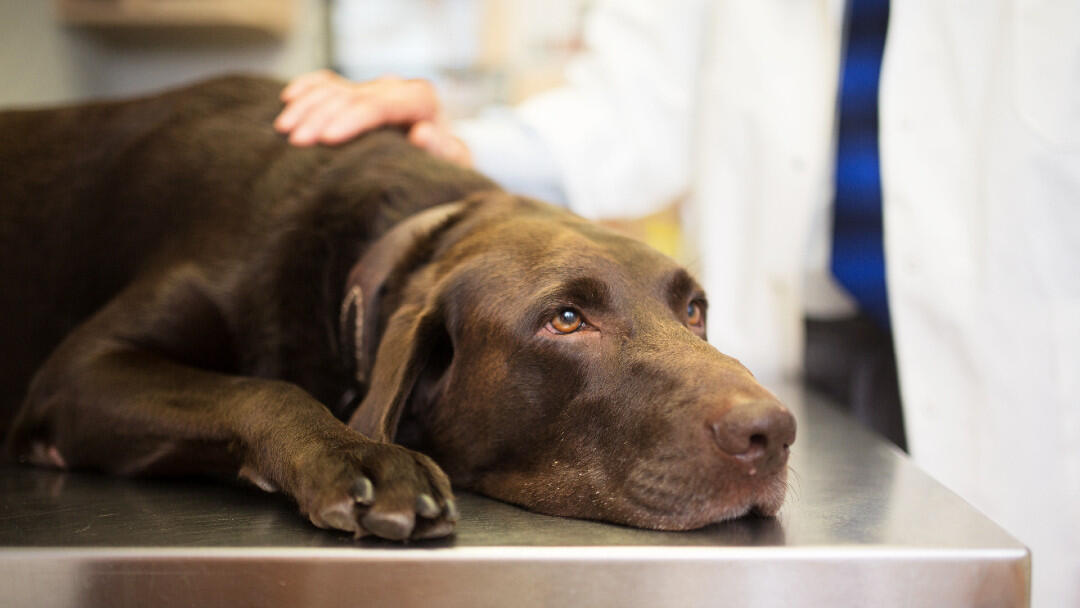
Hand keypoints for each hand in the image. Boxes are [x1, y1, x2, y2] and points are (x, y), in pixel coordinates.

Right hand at [274, 70, 471, 166]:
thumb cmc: (444, 167)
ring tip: (283, 130)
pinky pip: (328, 82)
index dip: (351, 120)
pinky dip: (307, 87)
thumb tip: (422, 132)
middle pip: (351, 96)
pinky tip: (288, 98)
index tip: (327, 139)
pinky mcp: (359, 92)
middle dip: (321, 117)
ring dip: (307, 106)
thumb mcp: (451, 164)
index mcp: (420, 99)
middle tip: (295, 142)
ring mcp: (374, 88)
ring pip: (334, 88)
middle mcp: (395, 87)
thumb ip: (441, 149)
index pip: (379, 105)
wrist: (440, 159)